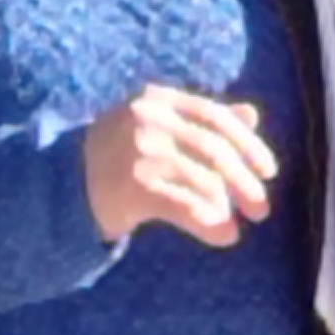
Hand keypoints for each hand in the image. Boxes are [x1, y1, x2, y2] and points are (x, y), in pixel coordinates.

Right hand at [82, 85, 277, 248]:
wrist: (66, 184)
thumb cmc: (119, 154)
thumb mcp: (158, 126)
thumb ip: (201, 120)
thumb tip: (251, 115)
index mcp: (158, 98)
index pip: (215, 115)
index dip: (248, 144)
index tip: (269, 171)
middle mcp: (148, 118)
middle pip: (213, 148)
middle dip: (245, 180)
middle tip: (261, 209)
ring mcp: (139, 150)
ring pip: (203, 178)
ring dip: (228, 205)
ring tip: (239, 223)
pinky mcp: (133, 185)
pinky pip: (185, 205)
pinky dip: (209, 223)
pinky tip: (224, 236)